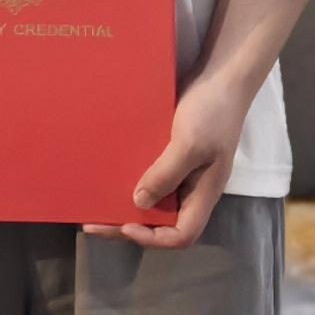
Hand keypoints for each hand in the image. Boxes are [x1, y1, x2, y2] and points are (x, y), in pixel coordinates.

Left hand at [97, 72, 249, 245]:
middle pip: (162, 223)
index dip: (154, 238)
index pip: (182, 235)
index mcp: (204, 194)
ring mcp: (182, 172)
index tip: (126, 225)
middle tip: (93, 223)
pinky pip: (149, 176)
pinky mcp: (171, 155)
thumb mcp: (190, 145)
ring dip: (126, 206)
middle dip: (129, 226)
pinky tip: (108, 176)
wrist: (220, 77)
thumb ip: (167, 174)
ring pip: (154, 201)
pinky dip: (130, 180)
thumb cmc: (212, 112)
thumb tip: (138, 203)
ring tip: (94, 204)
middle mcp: (192, 189)